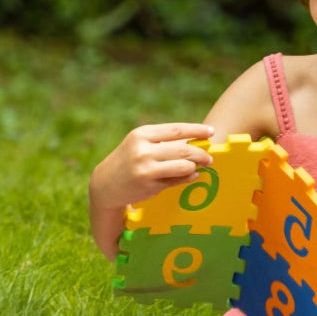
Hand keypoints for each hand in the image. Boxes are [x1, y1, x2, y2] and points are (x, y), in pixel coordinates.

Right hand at [90, 122, 214, 211]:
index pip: (176, 130)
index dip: (197, 130)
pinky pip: (177, 181)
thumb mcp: (140, 144)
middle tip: (210, 158)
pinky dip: (188, 177)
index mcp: (142, 134)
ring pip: (183, 166)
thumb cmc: (128, 160)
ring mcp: (146, 169)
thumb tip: (195, 141)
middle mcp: (143, 150)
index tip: (211, 132)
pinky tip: (192, 175)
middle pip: (184, 150)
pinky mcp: (149, 186)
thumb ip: (163, 141)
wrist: (105, 184)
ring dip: (196, 166)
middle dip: (201, 153)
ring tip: (202, 166)